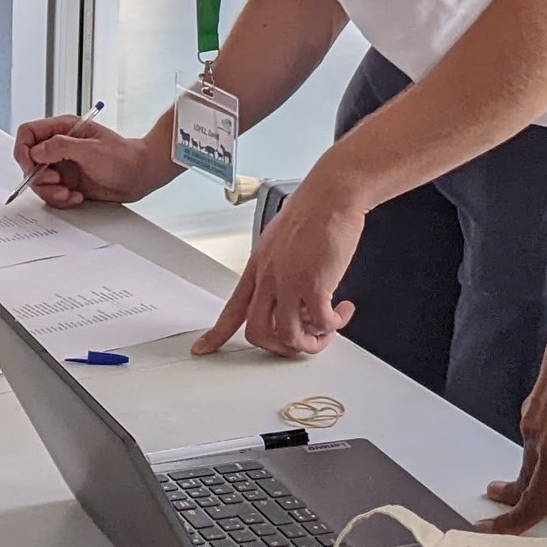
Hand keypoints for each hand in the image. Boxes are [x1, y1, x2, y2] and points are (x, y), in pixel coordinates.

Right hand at [13, 117, 172, 207]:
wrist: (141, 175)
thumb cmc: (123, 157)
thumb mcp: (91, 149)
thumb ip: (60, 147)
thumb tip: (36, 152)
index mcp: (63, 129)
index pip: (28, 134)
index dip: (23, 150)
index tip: (30, 168)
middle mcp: (59, 147)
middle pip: (29, 161)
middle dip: (39, 177)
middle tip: (57, 184)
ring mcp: (63, 165)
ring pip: (39, 181)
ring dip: (51, 192)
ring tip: (69, 193)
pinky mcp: (68, 182)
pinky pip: (52, 194)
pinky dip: (60, 199)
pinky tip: (76, 196)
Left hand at [193, 177, 362, 357]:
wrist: (330, 196)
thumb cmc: (310, 212)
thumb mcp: (278, 241)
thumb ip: (277, 268)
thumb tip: (289, 290)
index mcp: (257, 268)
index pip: (231, 309)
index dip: (216, 334)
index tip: (204, 349)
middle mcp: (268, 278)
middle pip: (258, 333)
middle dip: (279, 348)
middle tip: (299, 344)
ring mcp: (289, 283)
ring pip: (289, 336)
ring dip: (310, 342)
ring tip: (326, 330)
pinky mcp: (315, 285)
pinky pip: (321, 324)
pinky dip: (333, 326)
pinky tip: (342, 312)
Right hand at [483, 288, 546, 530]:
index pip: (533, 499)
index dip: (515, 522)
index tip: (495, 530)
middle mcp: (540, 433)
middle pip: (527, 478)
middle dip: (518, 498)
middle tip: (502, 508)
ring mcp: (537, 414)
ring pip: (535, 454)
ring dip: (540, 470)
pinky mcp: (541, 398)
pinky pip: (540, 432)